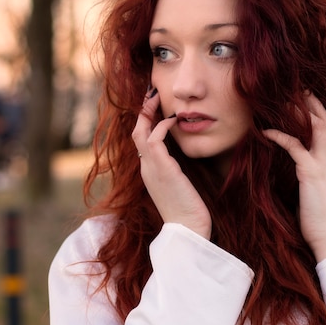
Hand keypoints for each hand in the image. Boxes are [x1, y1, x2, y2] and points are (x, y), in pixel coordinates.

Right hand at [132, 90, 211, 238]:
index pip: (142, 142)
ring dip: (148, 112)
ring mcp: (152, 169)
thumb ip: (177, 172)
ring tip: (157, 97)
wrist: (188, 230)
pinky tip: (174, 119)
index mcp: (150, 173)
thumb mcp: (180, 187)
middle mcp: (146, 169)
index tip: (156, 108)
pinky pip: (154, 140)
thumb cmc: (188, 212)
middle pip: (137, 133)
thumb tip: (183, 161)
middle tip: (153, 94)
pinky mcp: (162, 169)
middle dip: (143, 111)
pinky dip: (162, 126)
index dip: (147, 122)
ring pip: (140, 133)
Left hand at [263, 93, 325, 261]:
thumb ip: (311, 173)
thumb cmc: (319, 216)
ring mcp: (324, 163)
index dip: (317, 111)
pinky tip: (266, 132)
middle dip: (310, 102)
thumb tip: (300, 166)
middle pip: (324, 120)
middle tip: (295, 89)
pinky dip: (279, 136)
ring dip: (296, 112)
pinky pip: (294, 146)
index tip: (304, 99)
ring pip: (313, 126)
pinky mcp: (311, 172)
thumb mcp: (317, 189)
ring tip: (281, 100)